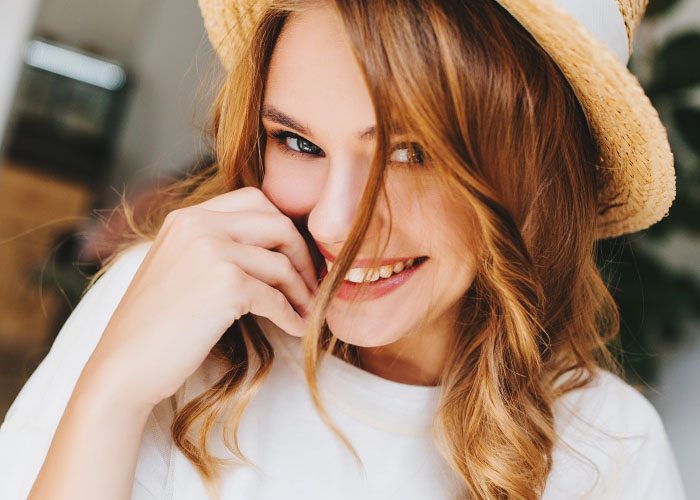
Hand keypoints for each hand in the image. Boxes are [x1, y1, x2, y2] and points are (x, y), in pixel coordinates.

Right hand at [87, 187, 317, 406]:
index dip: (284, 226)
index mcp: (187, 217)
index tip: (295, 256)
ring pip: (281, 262)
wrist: (123, 367)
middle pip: (278, 223)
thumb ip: (215, 247)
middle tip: (312, 283)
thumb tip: (273, 249)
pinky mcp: (225, 285)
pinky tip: (296, 329)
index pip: (256, 200)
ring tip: (307, 311)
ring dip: (302, 290)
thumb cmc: (155, 325)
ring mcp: (211, 252)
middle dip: (302, 254)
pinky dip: (291, 315)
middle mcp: (199, 225)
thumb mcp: (180, 267)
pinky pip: (276, 297)